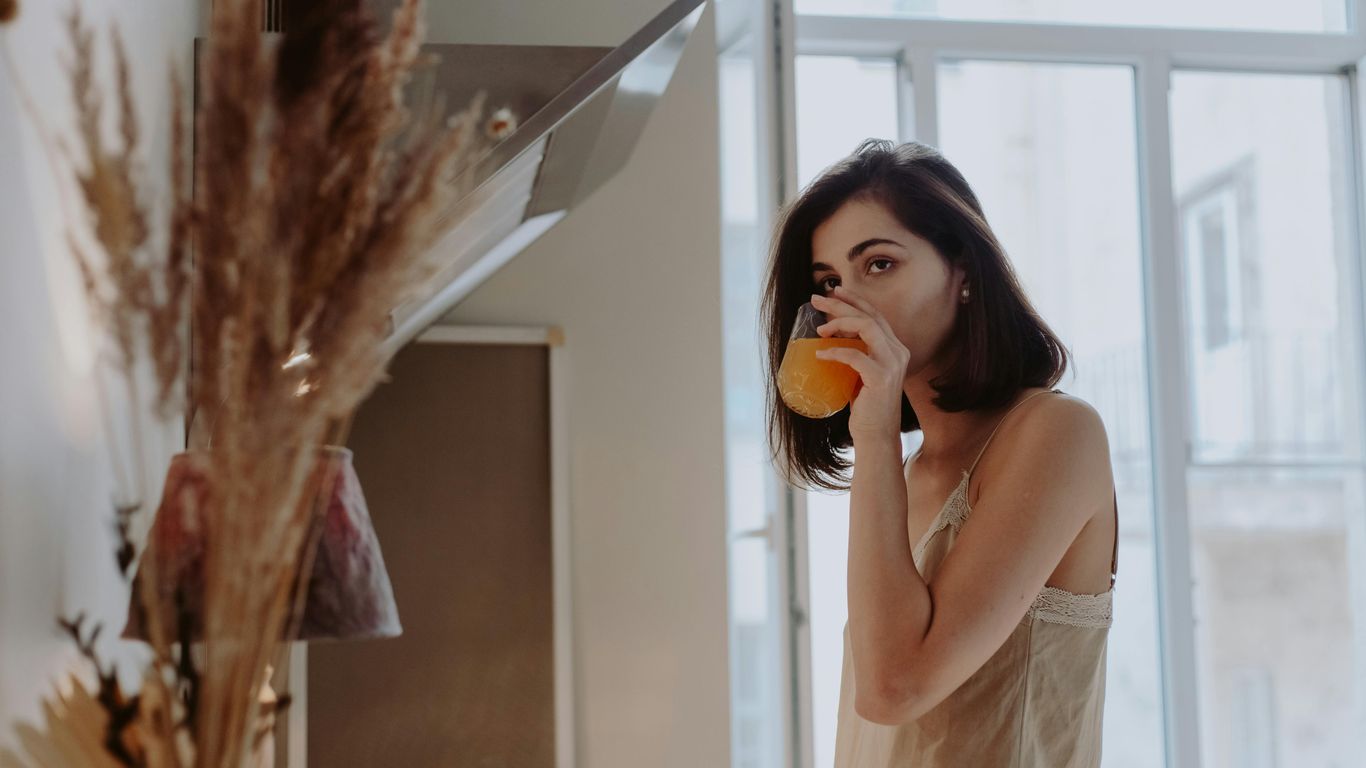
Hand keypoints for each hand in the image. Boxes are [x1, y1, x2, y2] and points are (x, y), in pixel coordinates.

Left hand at [810, 285, 909, 440]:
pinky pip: (854, 355)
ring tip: (819, 328)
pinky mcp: (881, 377)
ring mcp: (892, 364)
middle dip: (841, 304)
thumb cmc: (866, 407)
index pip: (876, 315)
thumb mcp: (860, 374)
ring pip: (867, 327)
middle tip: (816, 299)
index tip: (834, 292)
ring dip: (840, 322)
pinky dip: (835, 352)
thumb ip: (855, 356)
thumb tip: (826, 341)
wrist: (876, 436)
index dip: (855, 300)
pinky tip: (820, 354)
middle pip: (869, 316)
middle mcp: (898, 351)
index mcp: (895, 348)